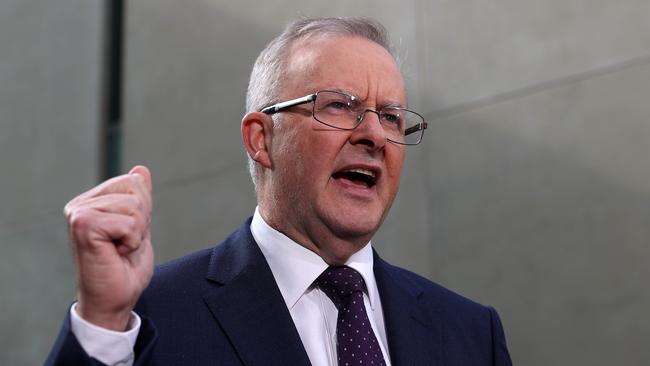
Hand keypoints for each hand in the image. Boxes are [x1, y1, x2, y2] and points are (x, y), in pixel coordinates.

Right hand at [64, 165, 153, 330]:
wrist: (114, 300)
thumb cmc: (125, 269)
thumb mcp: (138, 227)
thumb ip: (138, 199)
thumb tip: (141, 170)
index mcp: (91, 201)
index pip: (134, 181)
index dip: (143, 210)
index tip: (127, 235)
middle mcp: (79, 204)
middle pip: (135, 187)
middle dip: (141, 219)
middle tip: (124, 244)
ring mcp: (78, 213)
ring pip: (134, 206)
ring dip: (137, 233)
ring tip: (119, 249)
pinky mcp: (83, 225)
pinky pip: (130, 222)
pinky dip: (132, 241)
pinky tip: (116, 254)